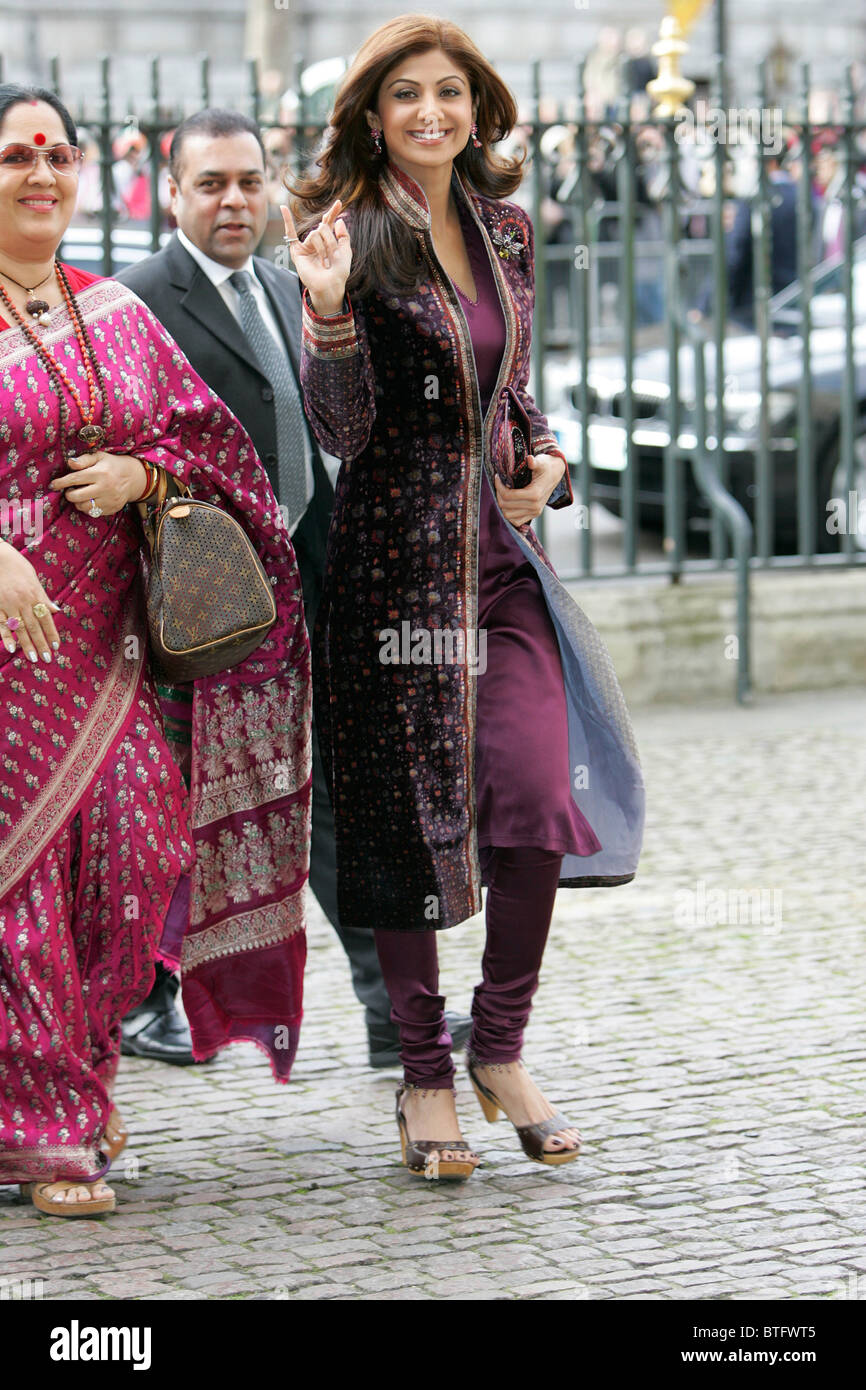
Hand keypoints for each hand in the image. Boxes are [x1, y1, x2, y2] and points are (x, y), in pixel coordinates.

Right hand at [0, 541, 61, 662]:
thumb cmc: (18, 567)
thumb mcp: (34, 580)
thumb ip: (44, 597)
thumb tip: (55, 610)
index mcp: (34, 595)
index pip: (46, 618)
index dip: (51, 633)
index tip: (56, 647)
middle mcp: (22, 601)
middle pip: (33, 626)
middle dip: (41, 644)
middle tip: (46, 659)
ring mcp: (7, 604)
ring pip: (19, 628)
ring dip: (26, 644)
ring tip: (32, 658)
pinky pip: (1, 624)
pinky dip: (6, 636)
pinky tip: (11, 648)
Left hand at [50, 451, 147, 516]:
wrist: (133, 478)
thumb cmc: (111, 465)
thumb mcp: (99, 457)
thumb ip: (83, 460)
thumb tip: (69, 463)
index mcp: (100, 473)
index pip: (75, 479)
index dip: (61, 483)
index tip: (53, 485)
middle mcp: (105, 487)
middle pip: (76, 496)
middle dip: (68, 494)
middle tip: (70, 490)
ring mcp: (109, 500)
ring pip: (83, 507)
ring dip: (77, 502)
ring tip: (81, 495)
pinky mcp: (112, 509)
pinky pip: (93, 513)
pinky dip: (88, 507)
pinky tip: (90, 500)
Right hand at [280, 198, 351, 314]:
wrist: (330, 286)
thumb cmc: (339, 272)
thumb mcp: (346, 252)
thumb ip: (344, 236)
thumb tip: (338, 220)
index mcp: (327, 241)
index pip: (328, 223)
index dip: (333, 212)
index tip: (339, 202)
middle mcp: (316, 241)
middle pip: (322, 228)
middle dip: (331, 240)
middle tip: (334, 254)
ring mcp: (306, 246)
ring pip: (315, 234)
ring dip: (323, 248)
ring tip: (325, 262)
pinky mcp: (298, 251)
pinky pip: (290, 234)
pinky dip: (287, 221)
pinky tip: (283, 208)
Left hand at [494, 454, 566, 527]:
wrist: (555, 474)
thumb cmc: (546, 467)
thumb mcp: (541, 462)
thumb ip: (534, 462)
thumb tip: (529, 459)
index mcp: (535, 494)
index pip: (508, 496)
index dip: (499, 487)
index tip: (497, 477)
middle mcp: (535, 506)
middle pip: (506, 506)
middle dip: (498, 494)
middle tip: (499, 484)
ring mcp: (534, 512)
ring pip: (508, 515)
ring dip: (502, 504)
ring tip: (502, 492)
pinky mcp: (533, 515)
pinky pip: (516, 521)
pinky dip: (509, 513)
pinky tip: (508, 502)